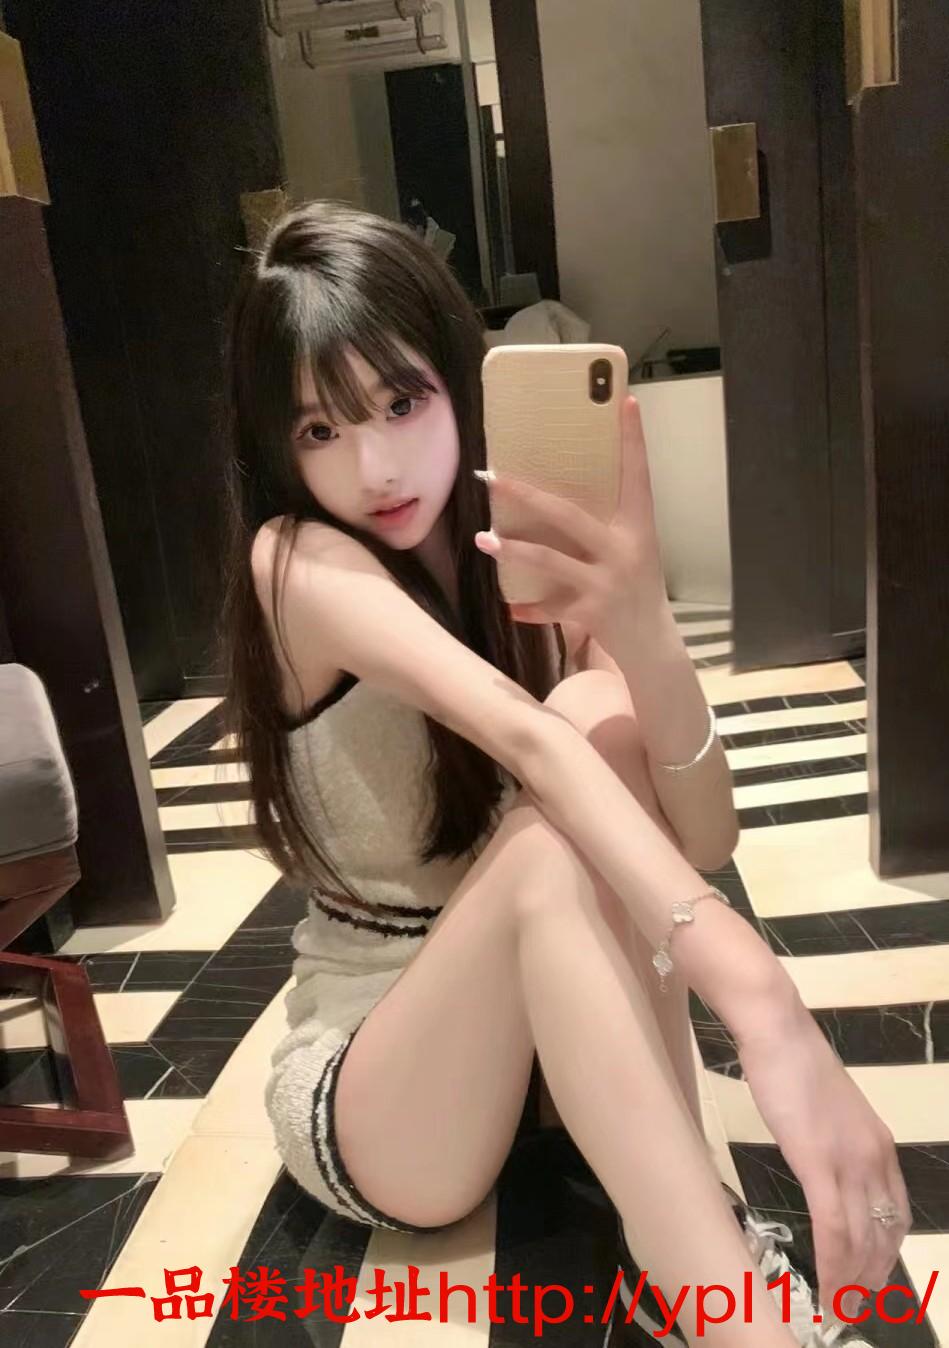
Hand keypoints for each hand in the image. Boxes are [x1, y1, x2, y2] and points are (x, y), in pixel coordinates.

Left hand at [474, 394, 667, 646]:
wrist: (653, 643)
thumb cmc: (638, 587)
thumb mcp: (632, 550)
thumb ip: (605, 526)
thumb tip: (558, 498)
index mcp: (638, 527)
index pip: (637, 475)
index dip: (633, 439)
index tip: (625, 401)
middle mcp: (623, 550)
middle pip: (568, 515)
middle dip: (528, 496)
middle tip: (495, 479)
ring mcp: (606, 582)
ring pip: (548, 560)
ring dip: (511, 551)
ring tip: (483, 540)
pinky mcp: (591, 612)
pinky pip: (550, 607)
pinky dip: (529, 609)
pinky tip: (511, 608)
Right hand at [737, 1000, 911, 1320]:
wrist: (777, 1031)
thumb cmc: (791, 1062)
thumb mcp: (826, 1110)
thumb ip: (834, 1142)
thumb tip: (823, 1169)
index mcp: (879, 1145)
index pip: (895, 1214)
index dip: (885, 1254)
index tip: (870, 1281)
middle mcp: (874, 1157)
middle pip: (883, 1233)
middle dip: (871, 1278)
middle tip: (852, 1307)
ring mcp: (849, 1160)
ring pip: (860, 1238)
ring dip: (851, 1280)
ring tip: (838, 1308)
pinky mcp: (819, 1162)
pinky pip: (832, 1226)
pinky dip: (833, 1262)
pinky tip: (826, 1284)